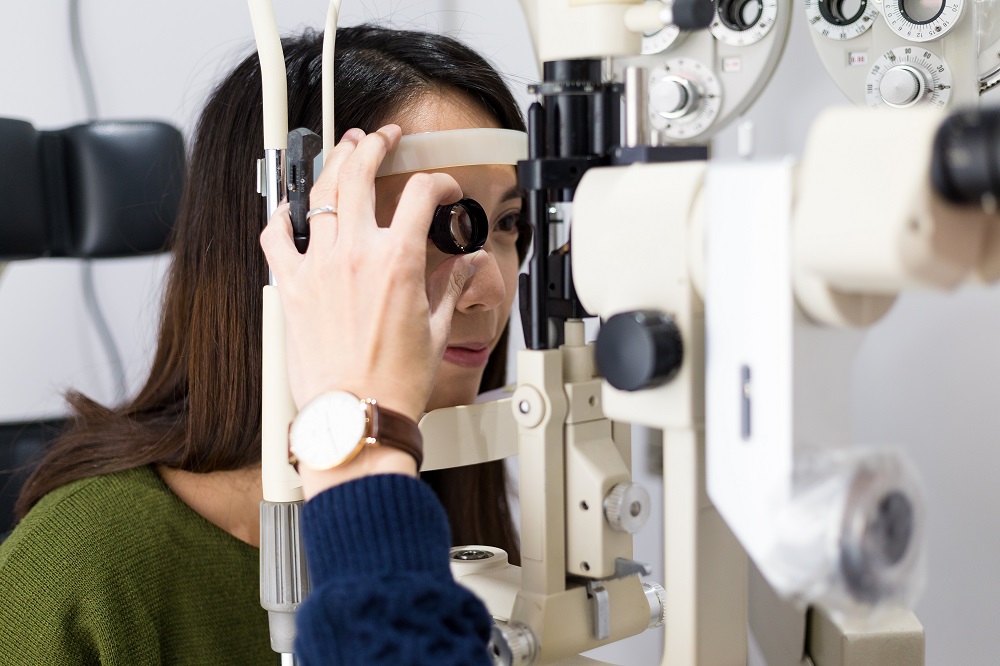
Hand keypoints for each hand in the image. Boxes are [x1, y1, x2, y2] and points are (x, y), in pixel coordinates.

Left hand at [260, 125, 483, 422]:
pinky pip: (276, 236)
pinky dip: (283, 216)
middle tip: (382, 139)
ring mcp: (319, 267)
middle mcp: (355, 255)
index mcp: (398, 262)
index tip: (444, 190)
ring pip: (320, 193)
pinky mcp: (292, 286)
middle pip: (360, 173)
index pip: (422, 195)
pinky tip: (292, 208)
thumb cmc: (395, 383)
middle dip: (374, 145)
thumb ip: (451, 286)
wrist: (356, 416)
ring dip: (333, 163)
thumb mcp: (436, 329)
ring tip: (342, 151)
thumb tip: (466, 265)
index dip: (440, 183)